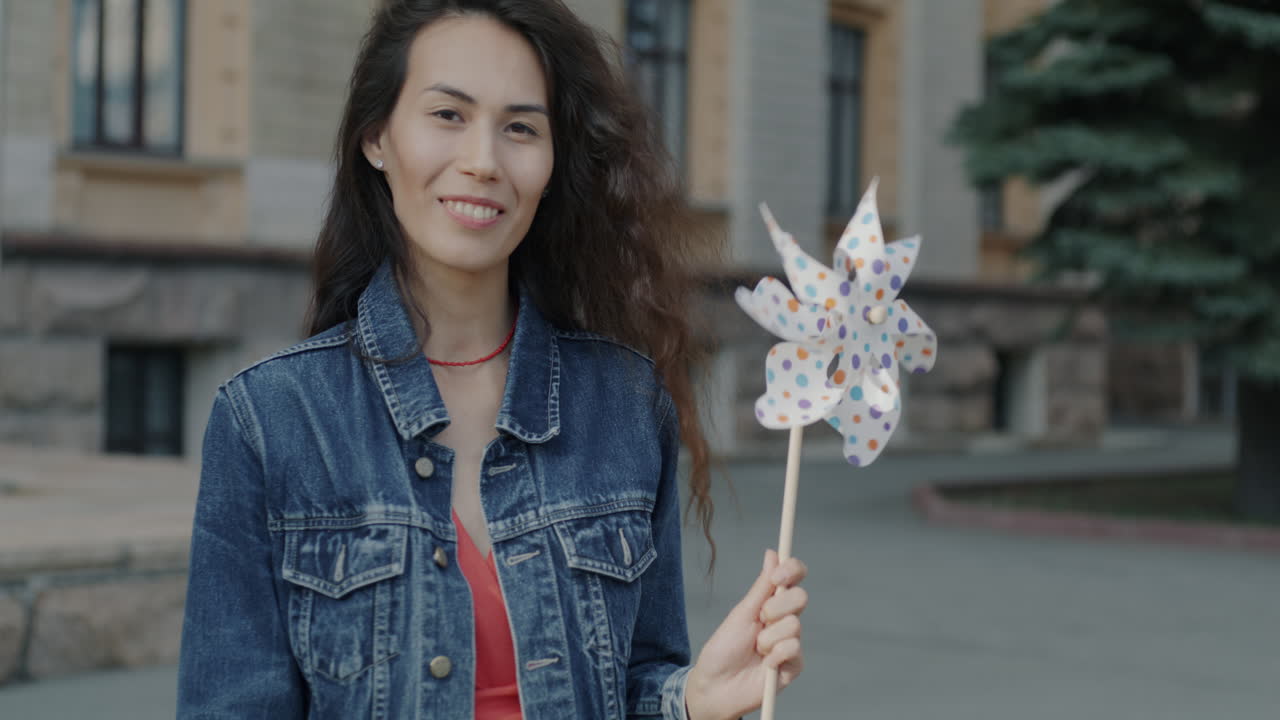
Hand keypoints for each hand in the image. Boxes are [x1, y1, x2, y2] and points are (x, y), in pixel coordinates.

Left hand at [685, 549, 807, 719]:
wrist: (716, 685)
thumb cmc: (724, 648)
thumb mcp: (741, 613)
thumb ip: (761, 586)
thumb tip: (772, 554)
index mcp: (771, 603)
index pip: (793, 577)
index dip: (792, 570)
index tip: (778, 576)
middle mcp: (784, 620)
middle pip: (800, 597)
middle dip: (775, 607)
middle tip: (759, 621)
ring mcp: (790, 642)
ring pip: (794, 625)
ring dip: (768, 638)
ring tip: (756, 649)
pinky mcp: (794, 665)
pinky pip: (793, 649)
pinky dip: (775, 655)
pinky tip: (764, 665)